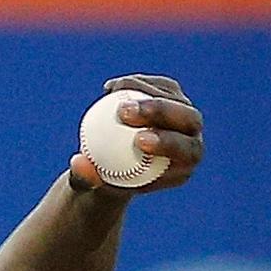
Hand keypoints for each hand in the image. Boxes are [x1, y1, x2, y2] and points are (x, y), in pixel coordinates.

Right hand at [69, 74, 203, 194]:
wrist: (111, 164)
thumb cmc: (102, 181)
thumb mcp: (88, 186)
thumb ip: (84, 178)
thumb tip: (78, 163)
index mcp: (185, 166)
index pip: (186, 152)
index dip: (168, 143)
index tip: (138, 141)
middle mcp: (192, 137)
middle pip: (189, 119)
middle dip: (161, 112)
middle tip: (125, 111)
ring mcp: (184, 113)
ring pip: (171, 96)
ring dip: (144, 91)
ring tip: (113, 93)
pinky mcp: (170, 95)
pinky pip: (156, 84)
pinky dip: (134, 84)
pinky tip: (110, 88)